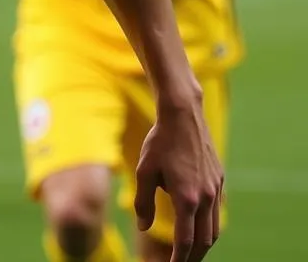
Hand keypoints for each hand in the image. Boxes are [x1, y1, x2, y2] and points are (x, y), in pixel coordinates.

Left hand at [134, 95, 223, 261]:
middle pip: (203, 241)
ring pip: (214, 228)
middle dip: (192, 258)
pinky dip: (208, 224)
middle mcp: (206, 198)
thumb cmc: (159, 141)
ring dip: (203, 244)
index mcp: (187, 199)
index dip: (178, 260)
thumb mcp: (144, 170)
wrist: (183, 114)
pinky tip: (198, 224)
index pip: (185, 242)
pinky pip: (217, 210)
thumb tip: (143, 227)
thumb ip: (144, 202)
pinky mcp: (219, 179)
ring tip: (190, 251)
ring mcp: (216, 189)